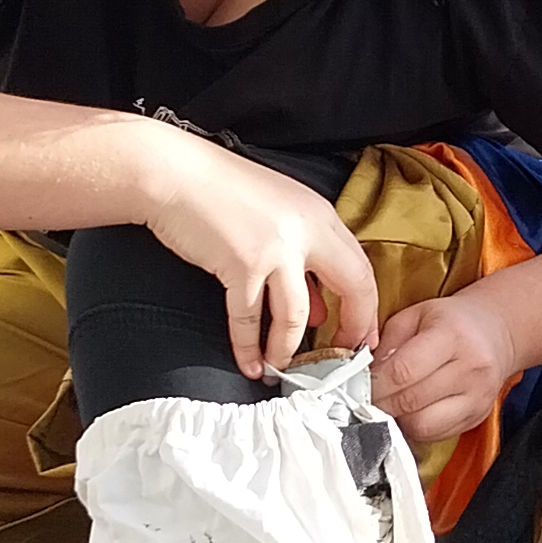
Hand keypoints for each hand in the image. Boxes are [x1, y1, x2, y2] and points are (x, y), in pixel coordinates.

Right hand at [135, 132, 381, 380]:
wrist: (175, 173)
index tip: (361, 337)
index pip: (361, 268)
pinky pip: (249, 319)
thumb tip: (317, 310)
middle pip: (351, 288)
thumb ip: (302, 258)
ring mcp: (276, 247)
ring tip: (281, 369)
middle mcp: (306, 230)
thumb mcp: (276, 216)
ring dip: (288, 349)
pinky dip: (248, 347)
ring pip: (297, 315)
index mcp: (319, 215)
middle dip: (350, 330)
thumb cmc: (220, 191)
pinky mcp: (242, 263)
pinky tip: (249, 363)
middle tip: (340, 360)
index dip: (366, 309)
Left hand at [374, 290, 516, 443]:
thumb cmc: (453, 322)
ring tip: (390, 403)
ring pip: (423, 425)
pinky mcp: (477, 417)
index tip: (357, 386)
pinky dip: (415, 427)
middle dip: (380, 403)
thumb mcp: (415, 315)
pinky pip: (435, 434)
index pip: (404, 371)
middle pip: (411, 401)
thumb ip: (387, 342)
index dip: (374, 384)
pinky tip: (410, 410)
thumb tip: (362, 374)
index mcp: (452, 336)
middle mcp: (470, 368)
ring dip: (398, 419)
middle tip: (365, 398)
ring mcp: (477, 397)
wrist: (495, 333)